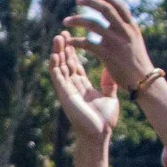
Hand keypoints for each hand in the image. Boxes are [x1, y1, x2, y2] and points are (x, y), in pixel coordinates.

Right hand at [48, 32, 119, 150]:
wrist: (100, 134)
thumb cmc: (104, 120)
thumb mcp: (110, 97)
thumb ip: (109, 83)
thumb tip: (112, 70)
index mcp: (83, 86)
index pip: (75, 65)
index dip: (73, 52)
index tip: (72, 38)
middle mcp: (73, 87)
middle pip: (66, 63)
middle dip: (64, 48)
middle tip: (63, 33)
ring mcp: (67, 90)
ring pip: (60, 68)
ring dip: (58, 53)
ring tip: (58, 38)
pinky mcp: (64, 94)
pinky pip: (57, 77)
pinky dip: (55, 66)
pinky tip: (54, 54)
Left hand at [64, 0, 156, 94]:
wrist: (144, 82)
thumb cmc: (138, 63)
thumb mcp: (135, 41)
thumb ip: (124, 30)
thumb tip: (114, 21)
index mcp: (132, 27)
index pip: (119, 6)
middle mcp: (125, 31)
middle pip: (105, 9)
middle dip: (90, 2)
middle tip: (78, 0)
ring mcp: (116, 42)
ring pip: (93, 24)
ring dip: (77, 20)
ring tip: (66, 21)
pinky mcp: (108, 55)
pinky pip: (88, 44)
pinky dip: (76, 41)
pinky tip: (69, 42)